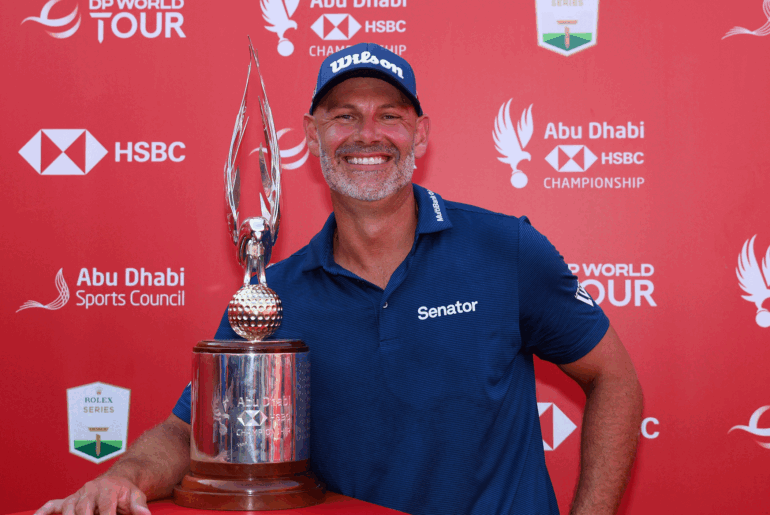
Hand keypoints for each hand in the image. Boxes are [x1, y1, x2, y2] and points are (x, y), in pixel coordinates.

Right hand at [34, 476, 150, 514]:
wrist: (118, 480)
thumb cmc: (126, 492)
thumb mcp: (136, 496)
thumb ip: (139, 506)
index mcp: (107, 490)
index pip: (104, 508)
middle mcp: (89, 491)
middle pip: (82, 509)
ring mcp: (77, 495)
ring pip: (67, 509)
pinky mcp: (68, 500)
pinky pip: (52, 505)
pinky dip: (43, 512)